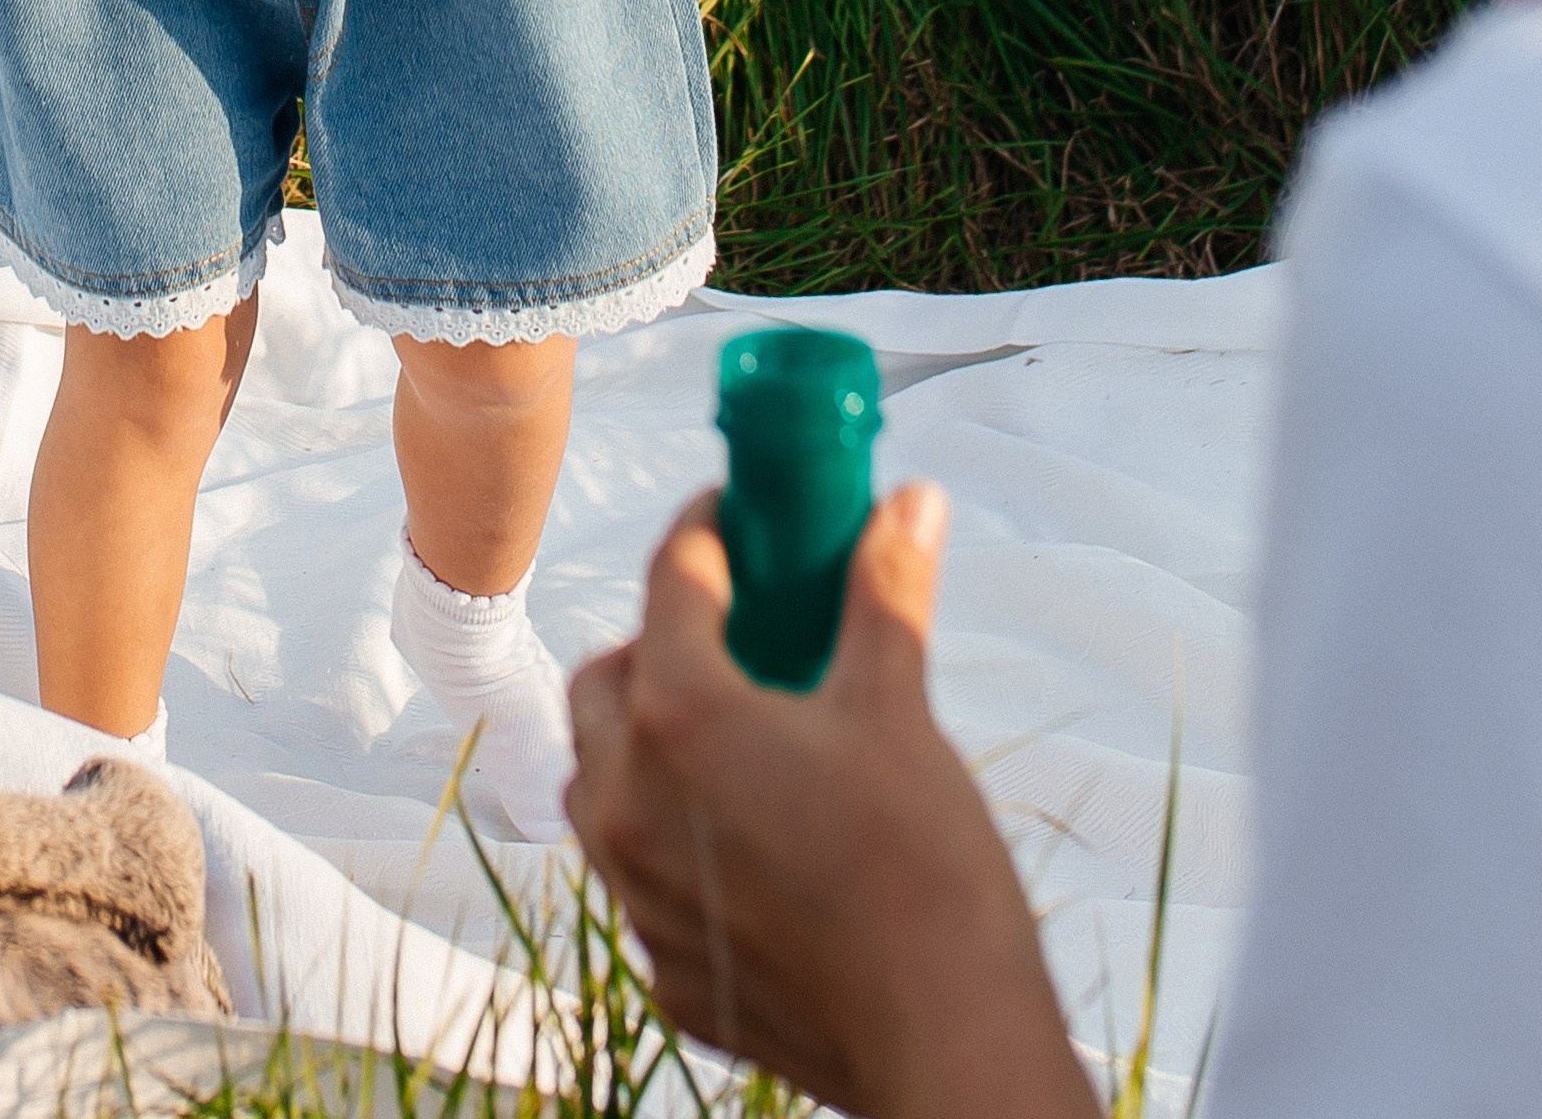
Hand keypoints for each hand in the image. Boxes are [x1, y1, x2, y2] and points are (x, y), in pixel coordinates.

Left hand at [566, 489, 1089, 1118]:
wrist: (942, 1039)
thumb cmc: (921, 864)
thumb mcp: (899, 707)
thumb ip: (886, 592)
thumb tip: (911, 501)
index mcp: (680, 715)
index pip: (671, 581)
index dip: (707, 532)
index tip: (736, 516)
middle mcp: (630, 799)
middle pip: (604, 681)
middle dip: (655, 641)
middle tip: (729, 632)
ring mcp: (638, 893)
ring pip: (598, 783)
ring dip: (641, 741)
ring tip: (726, 731)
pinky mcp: (664, 966)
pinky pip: (638, 874)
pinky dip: (670, 835)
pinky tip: (744, 836)